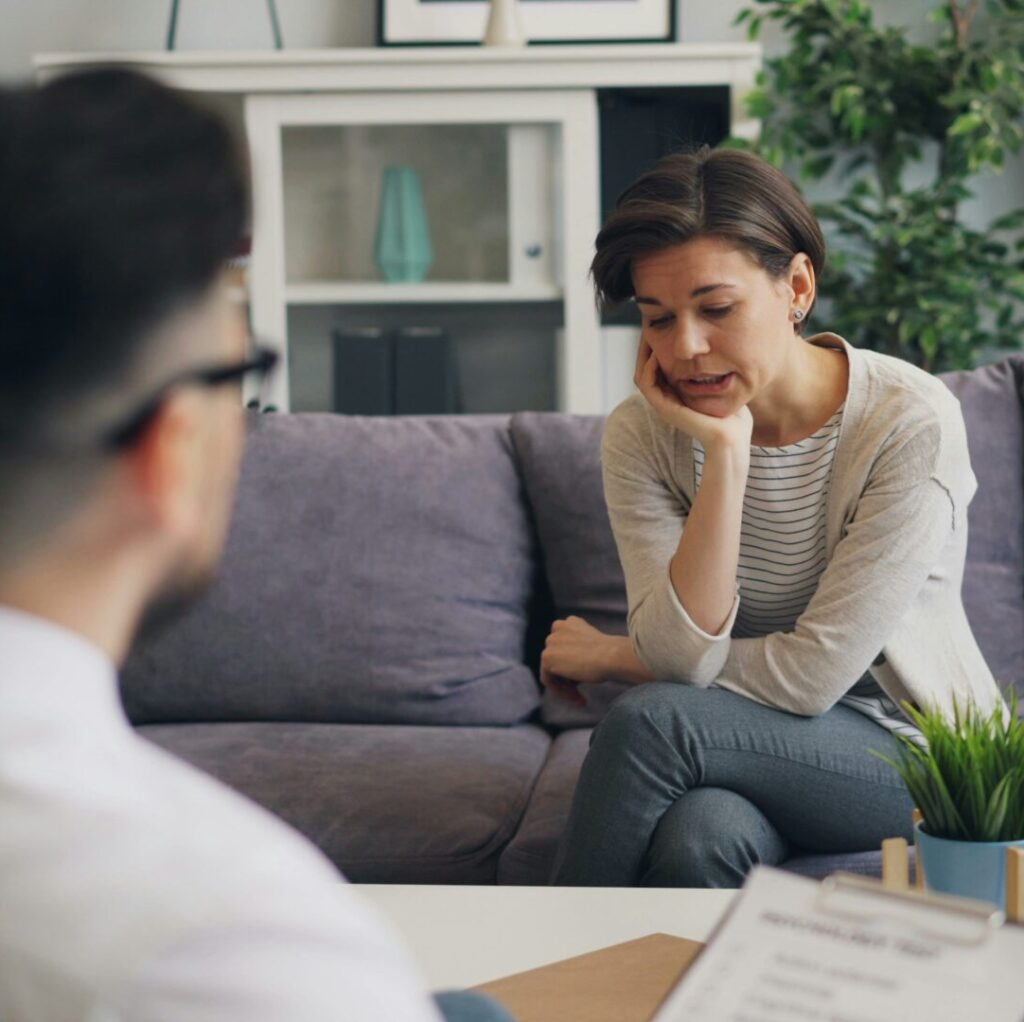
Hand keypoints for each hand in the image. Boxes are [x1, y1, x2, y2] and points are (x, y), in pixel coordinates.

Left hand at [540, 616, 621, 705]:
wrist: (613, 656)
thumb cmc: (612, 655)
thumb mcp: (595, 648)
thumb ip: (580, 651)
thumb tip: (572, 666)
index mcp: (571, 622)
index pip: (564, 647)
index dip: (573, 664)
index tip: (584, 678)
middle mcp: (558, 627)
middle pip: (557, 659)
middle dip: (569, 677)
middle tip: (583, 692)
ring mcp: (551, 641)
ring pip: (552, 671)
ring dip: (566, 687)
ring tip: (582, 699)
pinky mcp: (547, 657)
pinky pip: (547, 680)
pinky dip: (561, 692)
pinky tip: (578, 698)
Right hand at [634, 340, 753, 452]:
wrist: (733, 436)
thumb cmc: (733, 414)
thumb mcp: (722, 384)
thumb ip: (715, 370)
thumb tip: (721, 350)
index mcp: (677, 395)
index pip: (657, 367)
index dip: (656, 347)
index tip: (662, 328)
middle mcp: (667, 399)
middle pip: (646, 369)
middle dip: (646, 348)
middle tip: (649, 328)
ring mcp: (664, 405)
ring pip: (642, 375)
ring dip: (643, 355)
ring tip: (649, 337)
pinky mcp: (665, 409)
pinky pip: (647, 385)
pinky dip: (648, 368)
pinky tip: (656, 354)